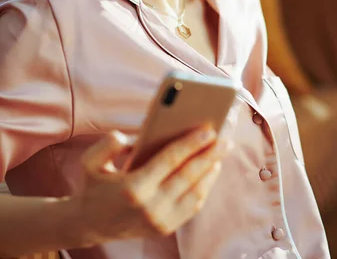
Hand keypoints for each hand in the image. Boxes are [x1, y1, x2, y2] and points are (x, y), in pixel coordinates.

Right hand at [71, 125, 225, 245]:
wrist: (89, 223)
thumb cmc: (93, 185)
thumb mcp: (90, 161)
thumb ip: (109, 144)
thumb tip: (135, 137)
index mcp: (133, 188)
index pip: (170, 161)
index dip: (191, 144)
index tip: (208, 129)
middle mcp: (150, 208)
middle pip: (188, 176)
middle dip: (209, 155)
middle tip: (225, 138)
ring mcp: (160, 221)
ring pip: (195, 193)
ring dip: (211, 171)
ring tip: (221, 151)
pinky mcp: (165, 229)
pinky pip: (192, 206)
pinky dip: (204, 187)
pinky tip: (210, 170)